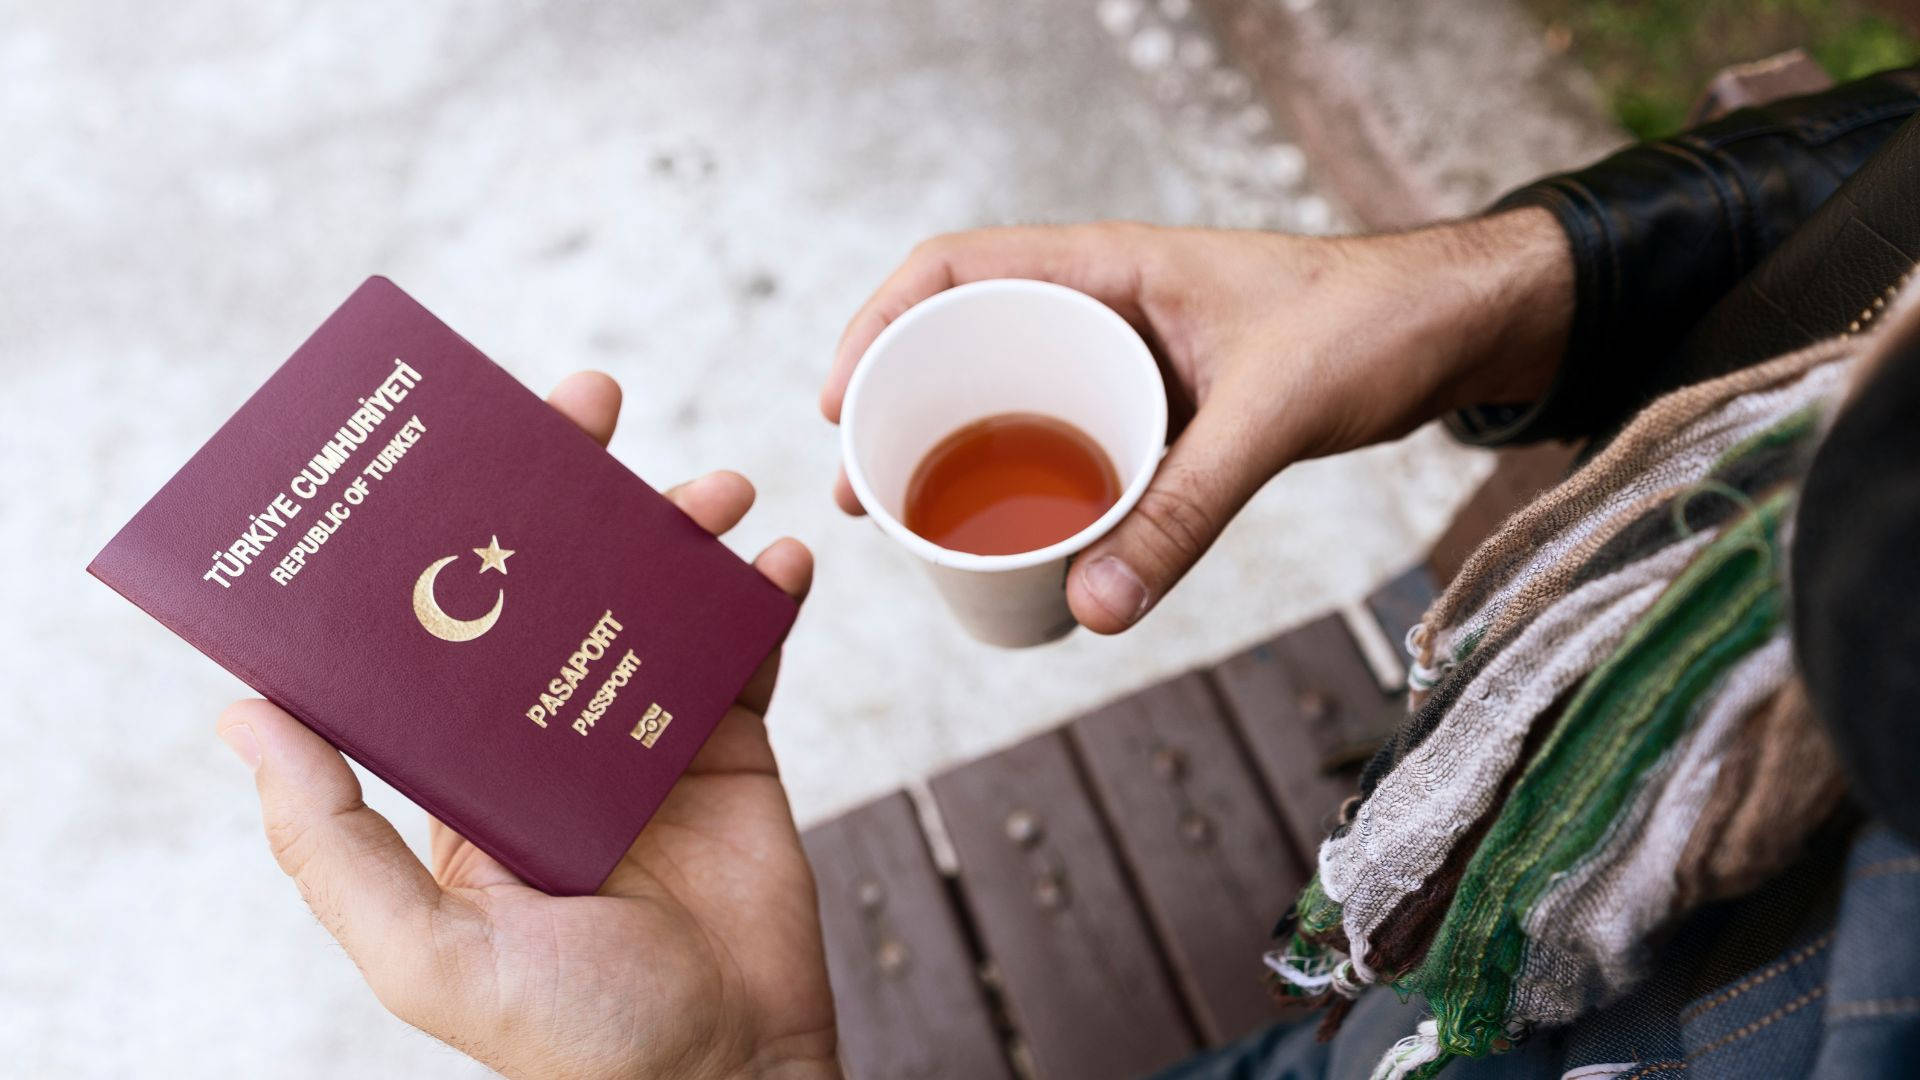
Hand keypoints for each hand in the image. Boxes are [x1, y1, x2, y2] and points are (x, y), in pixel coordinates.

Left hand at [216, 372, 837, 1079]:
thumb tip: (241, 713)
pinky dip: (765, 598)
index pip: (446, 626)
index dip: (452, 530)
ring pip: (652, 599)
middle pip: (553, 583)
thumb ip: (330, 843)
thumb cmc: (574, 1037)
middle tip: (590, 405)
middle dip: (572, 488)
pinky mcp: (733, 750)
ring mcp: (645, 738)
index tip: (463, 443)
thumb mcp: (425, 952)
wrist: (727, 1075)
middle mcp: (549, 739)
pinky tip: (780, 561)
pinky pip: (744, 654)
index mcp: (466, 775)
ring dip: (680, 530)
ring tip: (714, 491)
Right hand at [821, 211, 1571, 631]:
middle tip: (861, 496)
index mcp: (1105, 266)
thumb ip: (1187, 511)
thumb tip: (1092, 608)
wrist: (1455, 326)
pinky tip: (1014, 536)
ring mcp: (1130, 354)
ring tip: (911, 523)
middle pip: (962, 342)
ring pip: (1012, 397)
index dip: (875, 330)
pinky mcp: (1163, 402)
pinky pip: (1068, 438)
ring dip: (955, 453)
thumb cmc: (1371, 325)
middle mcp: (1102, 304)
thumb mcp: (1270, 415)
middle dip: (897, 412)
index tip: (838, 410)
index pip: (950, 270)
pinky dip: (1027, 481)